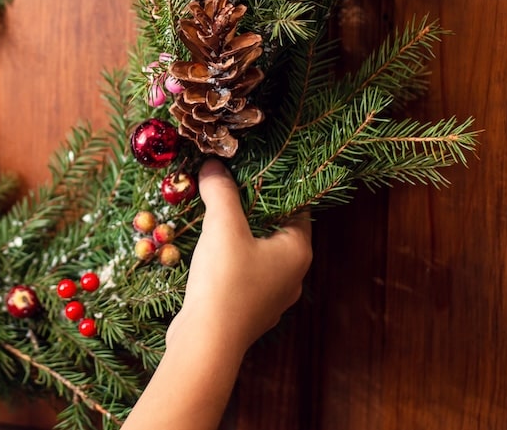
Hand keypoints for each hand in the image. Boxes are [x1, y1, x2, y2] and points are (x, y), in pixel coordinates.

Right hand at [169, 159, 311, 355]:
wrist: (207, 343)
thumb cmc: (225, 281)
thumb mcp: (223, 227)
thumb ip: (222, 191)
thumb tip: (214, 164)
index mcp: (298, 252)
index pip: (298, 208)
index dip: (277, 186)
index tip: (253, 169)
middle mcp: (292, 275)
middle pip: (277, 230)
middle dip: (253, 210)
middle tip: (228, 189)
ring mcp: (272, 298)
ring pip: (259, 255)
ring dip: (239, 237)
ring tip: (215, 218)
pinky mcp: (249, 312)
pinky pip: (244, 276)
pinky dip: (230, 261)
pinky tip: (208, 255)